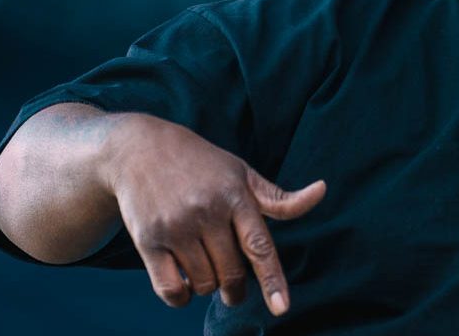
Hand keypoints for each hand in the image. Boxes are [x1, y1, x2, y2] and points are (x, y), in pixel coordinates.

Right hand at [101, 114, 324, 313]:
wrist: (137, 150)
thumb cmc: (200, 164)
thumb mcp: (240, 173)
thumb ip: (277, 197)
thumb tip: (321, 191)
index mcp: (235, 195)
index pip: (259, 246)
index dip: (273, 280)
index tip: (282, 308)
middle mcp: (206, 211)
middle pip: (232, 274)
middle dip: (236, 287)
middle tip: (233, 283)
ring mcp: (175, 227)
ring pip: (203, 284)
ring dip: (207, 286)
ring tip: (203, 264)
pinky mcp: (147, 240)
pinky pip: (171, 290)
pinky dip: (181, 298)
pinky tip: (184, 285)